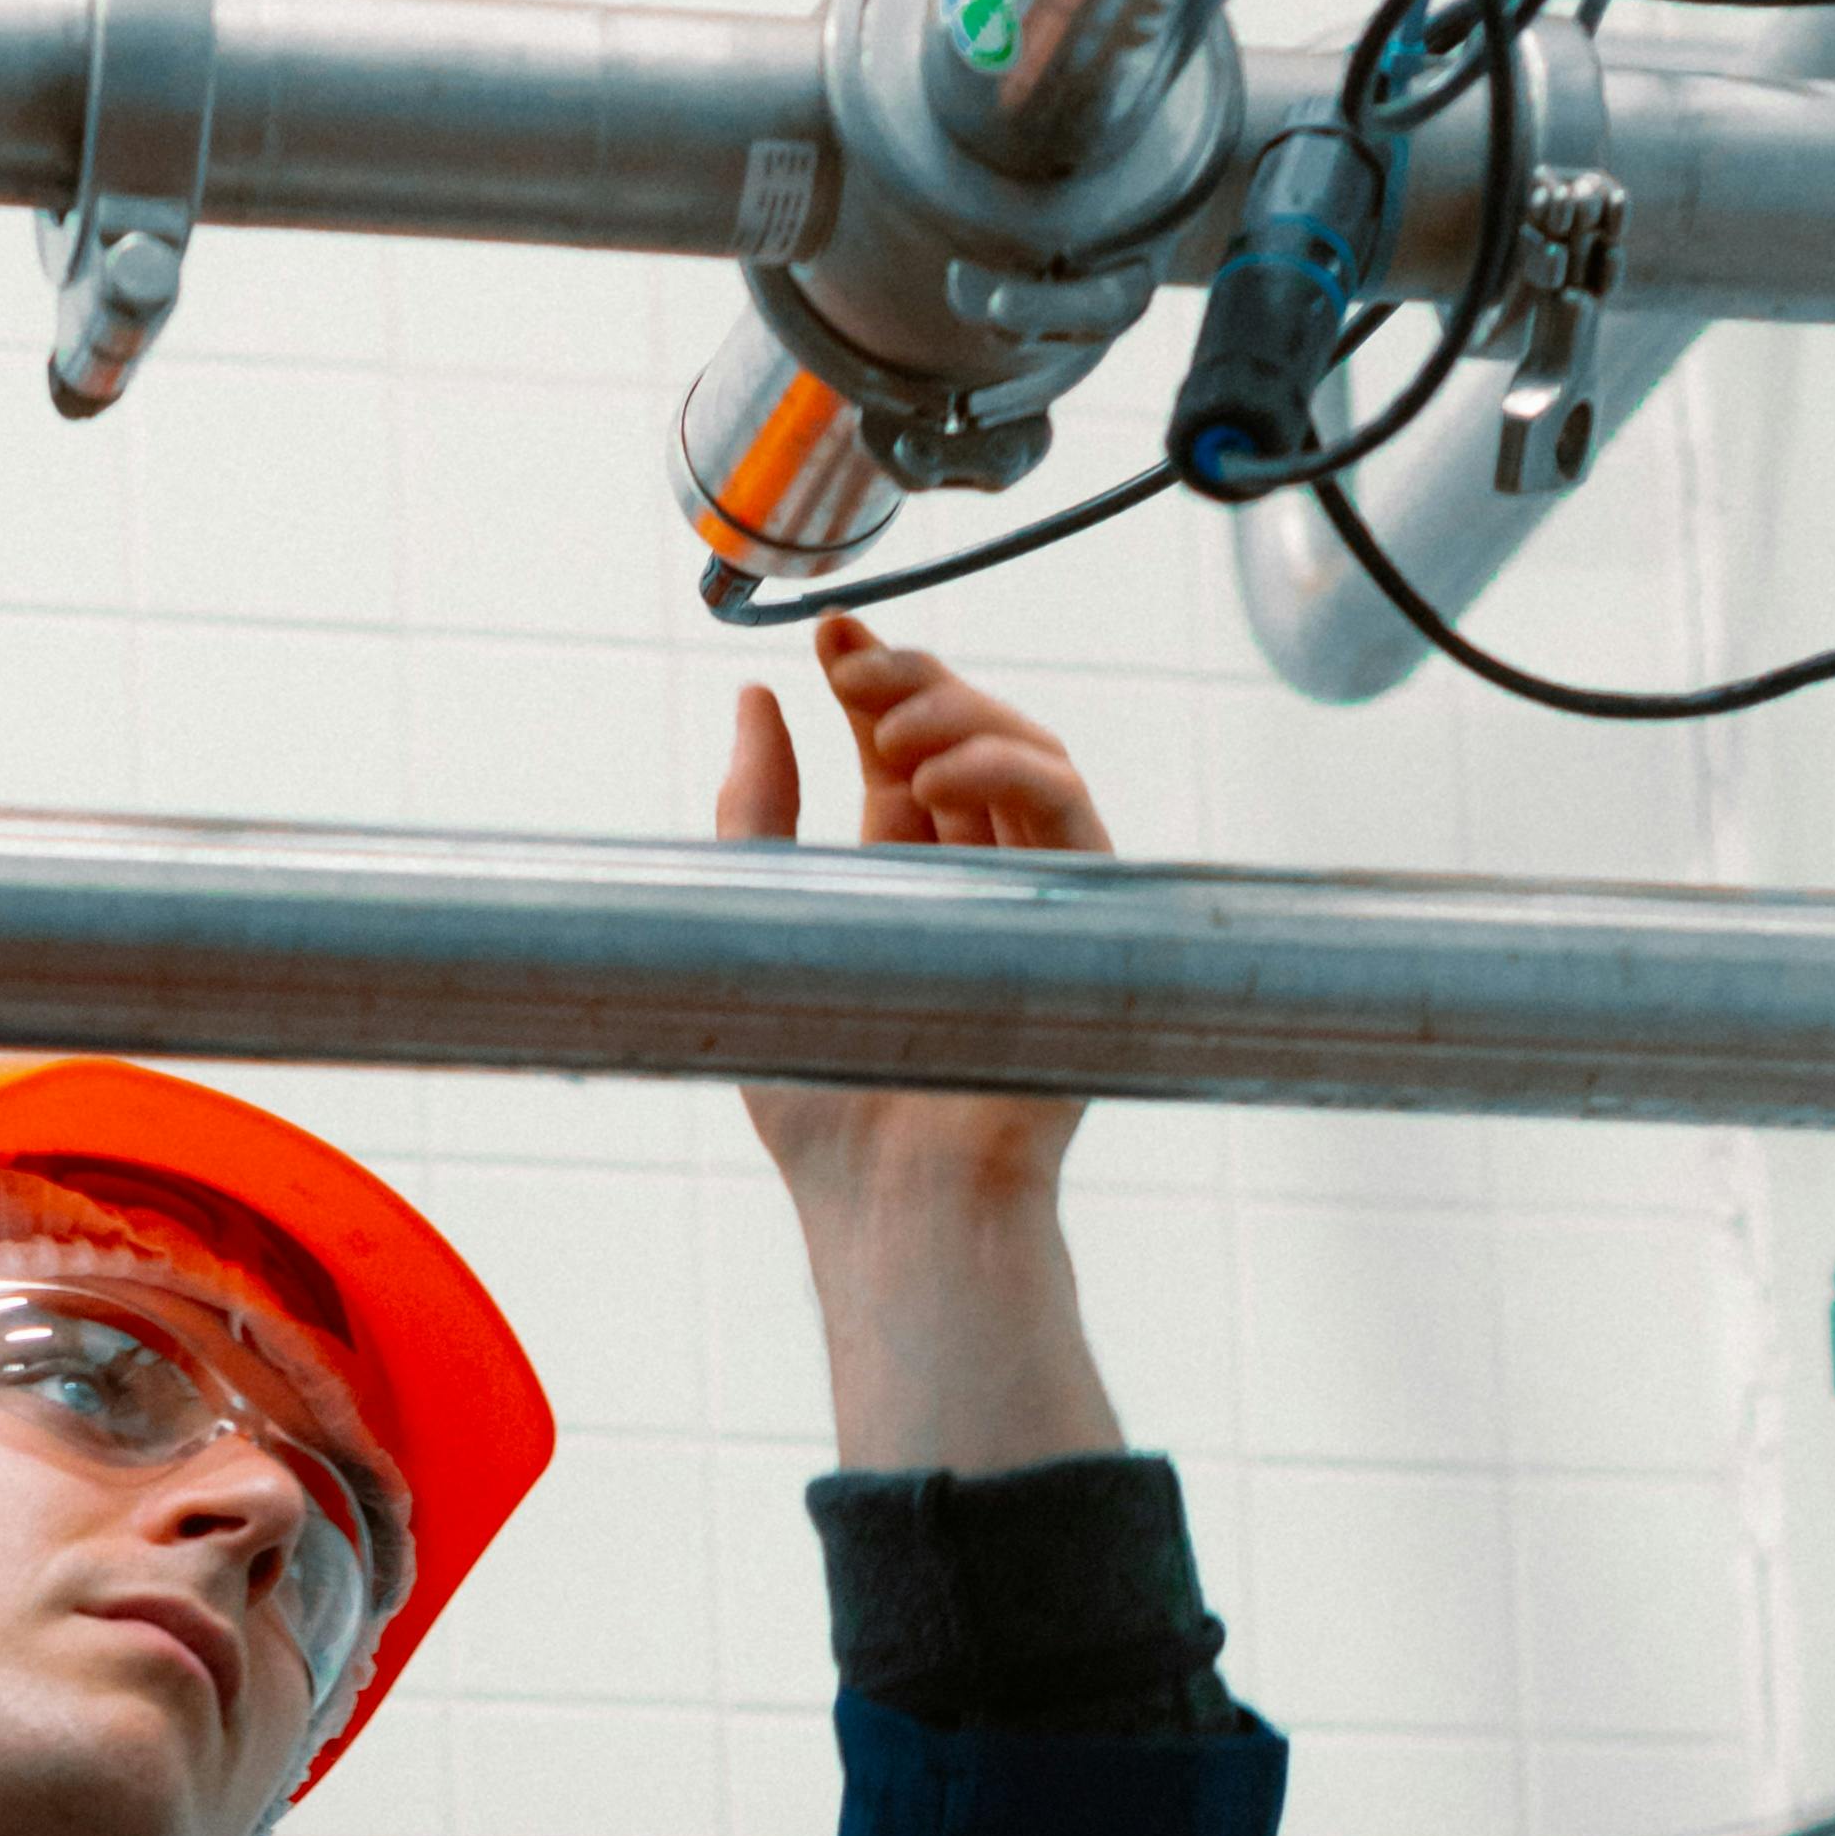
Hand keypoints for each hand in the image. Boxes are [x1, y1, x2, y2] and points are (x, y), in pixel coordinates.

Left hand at [716, 615, 1122, 1474]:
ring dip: (963, 718)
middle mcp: (977, 883)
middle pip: (970, 742)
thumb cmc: (826, 1097)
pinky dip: (1015, 778)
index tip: (825, 633)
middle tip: (853, 661)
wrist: (890, 1203)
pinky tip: (943, 771)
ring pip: (1031, 765)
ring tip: (885, 719)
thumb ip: (757, 814)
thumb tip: (754, 698)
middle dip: (914, 682)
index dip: (873, 682)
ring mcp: (1034, 905)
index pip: (902, 754)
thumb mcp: (761, 924)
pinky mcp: (1080, 934)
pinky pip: (1074, 825)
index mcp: (905, 880)